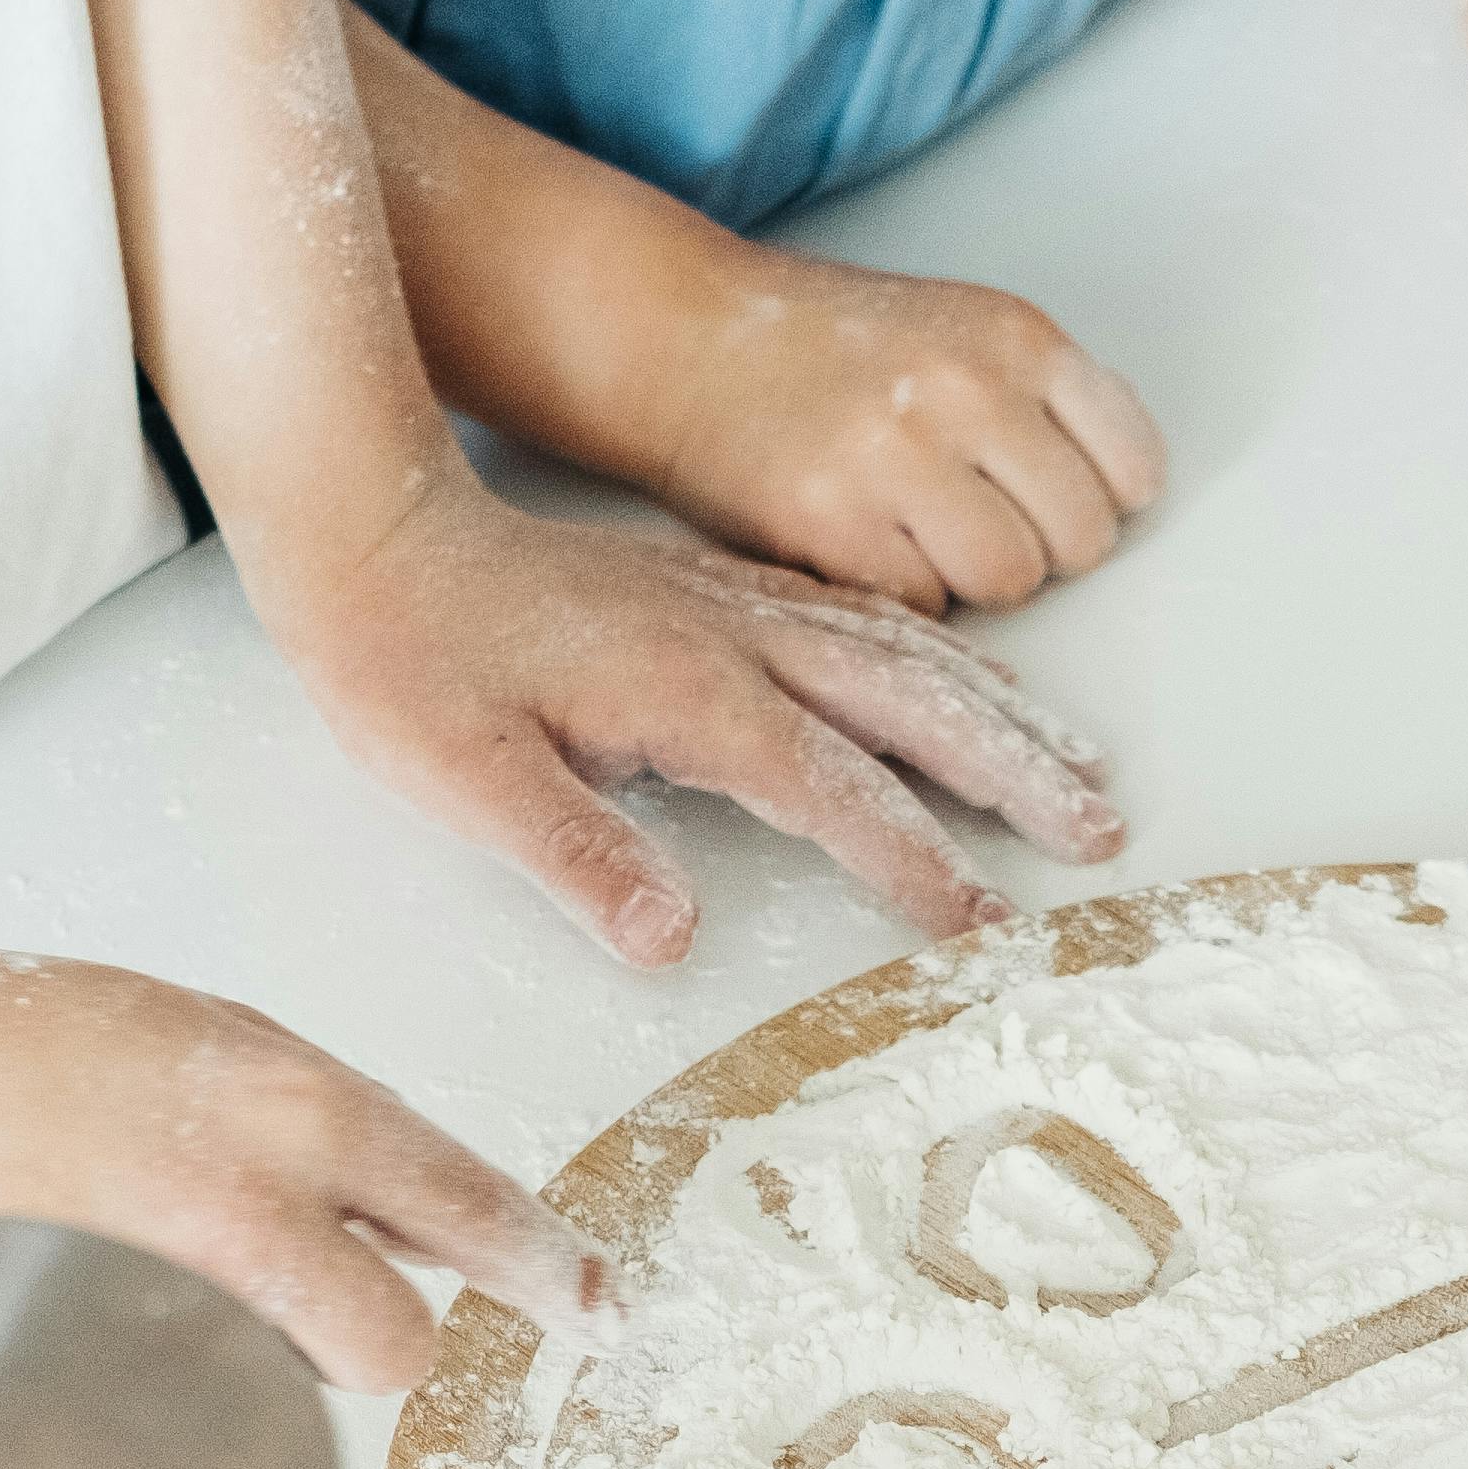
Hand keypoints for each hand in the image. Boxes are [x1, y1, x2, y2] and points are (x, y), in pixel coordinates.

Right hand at [0, 935, 597, 1392]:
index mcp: (292, 1100)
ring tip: (144, 1272)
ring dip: (254, 1359)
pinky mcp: (113, 1369)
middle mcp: (257, 1201)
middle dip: (368, 1339)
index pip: (470, 1206)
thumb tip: (407, 1217)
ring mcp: (179, 1297)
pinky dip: (170, 1387)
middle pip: (398, 1347)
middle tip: (298, 1298)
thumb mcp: (201, 1044)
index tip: (596, 1311)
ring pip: (289, 1383)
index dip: (546, 1271)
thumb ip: (312, 1134)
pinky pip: (197, 1410)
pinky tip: (97, 1318)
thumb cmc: (16, 1045)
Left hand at [248, 480, 1126, 960]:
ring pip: (903, 652)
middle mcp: (733, 634)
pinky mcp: (719, 589)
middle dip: (1012, 770)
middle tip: (1099, 830)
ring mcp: (734, 602)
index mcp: (686, 689)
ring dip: (999, 710)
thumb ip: (575, 853)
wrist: (368, 531)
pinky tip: (972, 684)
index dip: (909, 860)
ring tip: (1080, 765)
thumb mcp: (465, 778)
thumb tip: (669, 937)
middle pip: (910, 702)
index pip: (829, 787)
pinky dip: (939, 656)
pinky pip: (861, 618)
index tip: (974, 925)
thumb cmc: (407, 662)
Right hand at [645, 245, 1167, 612]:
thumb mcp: (959, 326)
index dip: (1098, 498)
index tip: (1051, 497)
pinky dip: (903, 595)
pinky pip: (926, 607)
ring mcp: (898, 458)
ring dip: (973, 579)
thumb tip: (1124, 482)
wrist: (686, 338)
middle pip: (1081, 539)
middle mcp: (966, 389)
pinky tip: (865, 545)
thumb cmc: (830, 347)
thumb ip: (1044, 393)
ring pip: (1010, 581)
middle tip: (974, 520)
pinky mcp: (834, 525)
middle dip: (1038, 546)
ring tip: (920, 535)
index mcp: (1014, 336)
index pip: (1134, 467)